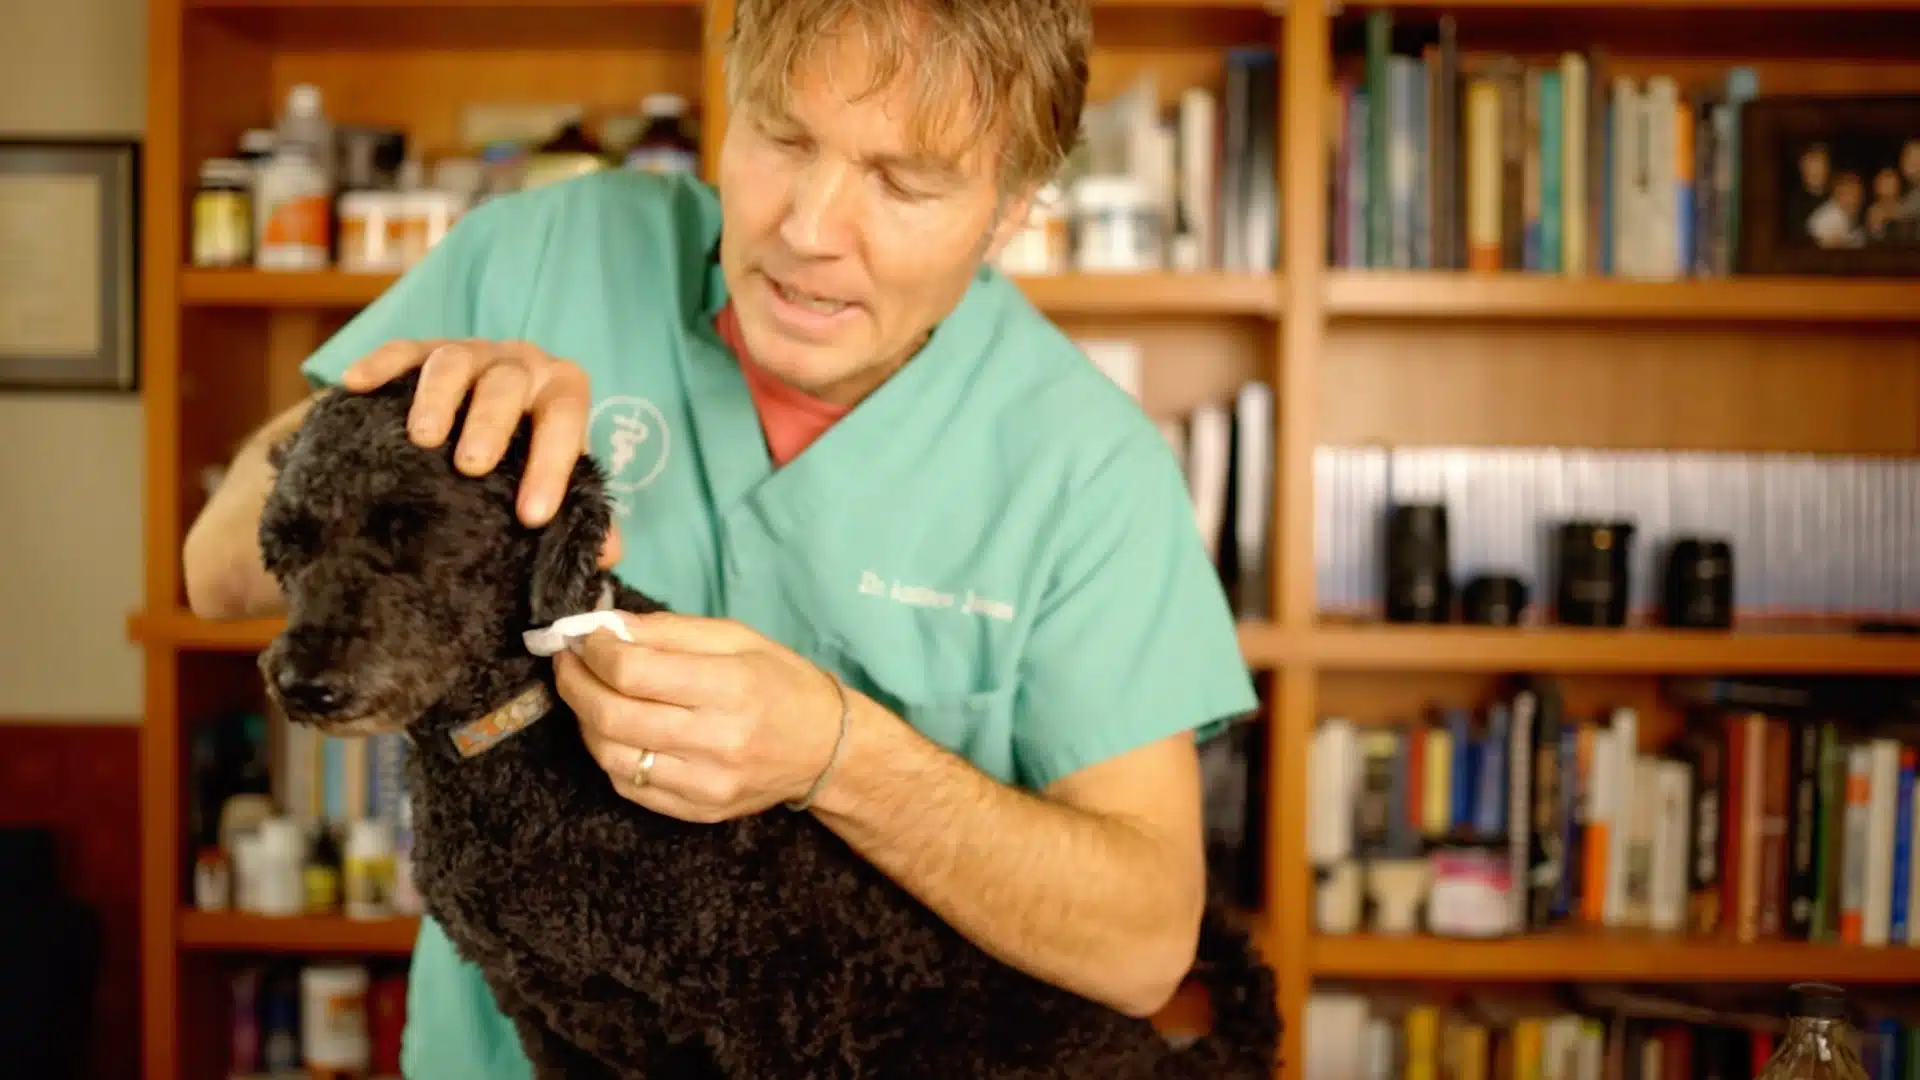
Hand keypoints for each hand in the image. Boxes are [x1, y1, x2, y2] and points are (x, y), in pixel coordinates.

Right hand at [340, 338, 620, 568]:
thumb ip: (584, 512)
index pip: (566, 423)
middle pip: (508, 383)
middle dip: (492, 424)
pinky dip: (382, 364)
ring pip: (455, 359)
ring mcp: (472, 351)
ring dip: (438, 396)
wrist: (492, 404)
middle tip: (471, 466)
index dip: (552, 468)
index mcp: (562, 392)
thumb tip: (606, 555)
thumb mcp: (561, 475)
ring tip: (422, 438)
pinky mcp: (425, 348)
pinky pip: (402, 349)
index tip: (532, 516)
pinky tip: (355, 385)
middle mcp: (521, 364)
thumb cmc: (530, 452)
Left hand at [556, 612, 846, 821]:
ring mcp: (707, 784)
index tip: (584, 637)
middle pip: (613, 717)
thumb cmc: (781, 682)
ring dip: (585, 721)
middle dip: (575, 684)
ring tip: (588, 695)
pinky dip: (608, 754)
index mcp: (731, 686)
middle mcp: (718, 740)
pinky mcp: (698, 812)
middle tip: (567, 663)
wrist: (827, 749)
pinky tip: (615, 731)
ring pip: (611, 756)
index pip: (634, 672)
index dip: (594, 652)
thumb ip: (668, 631)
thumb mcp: (736, 638)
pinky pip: (628, 786)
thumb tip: (605, 627)